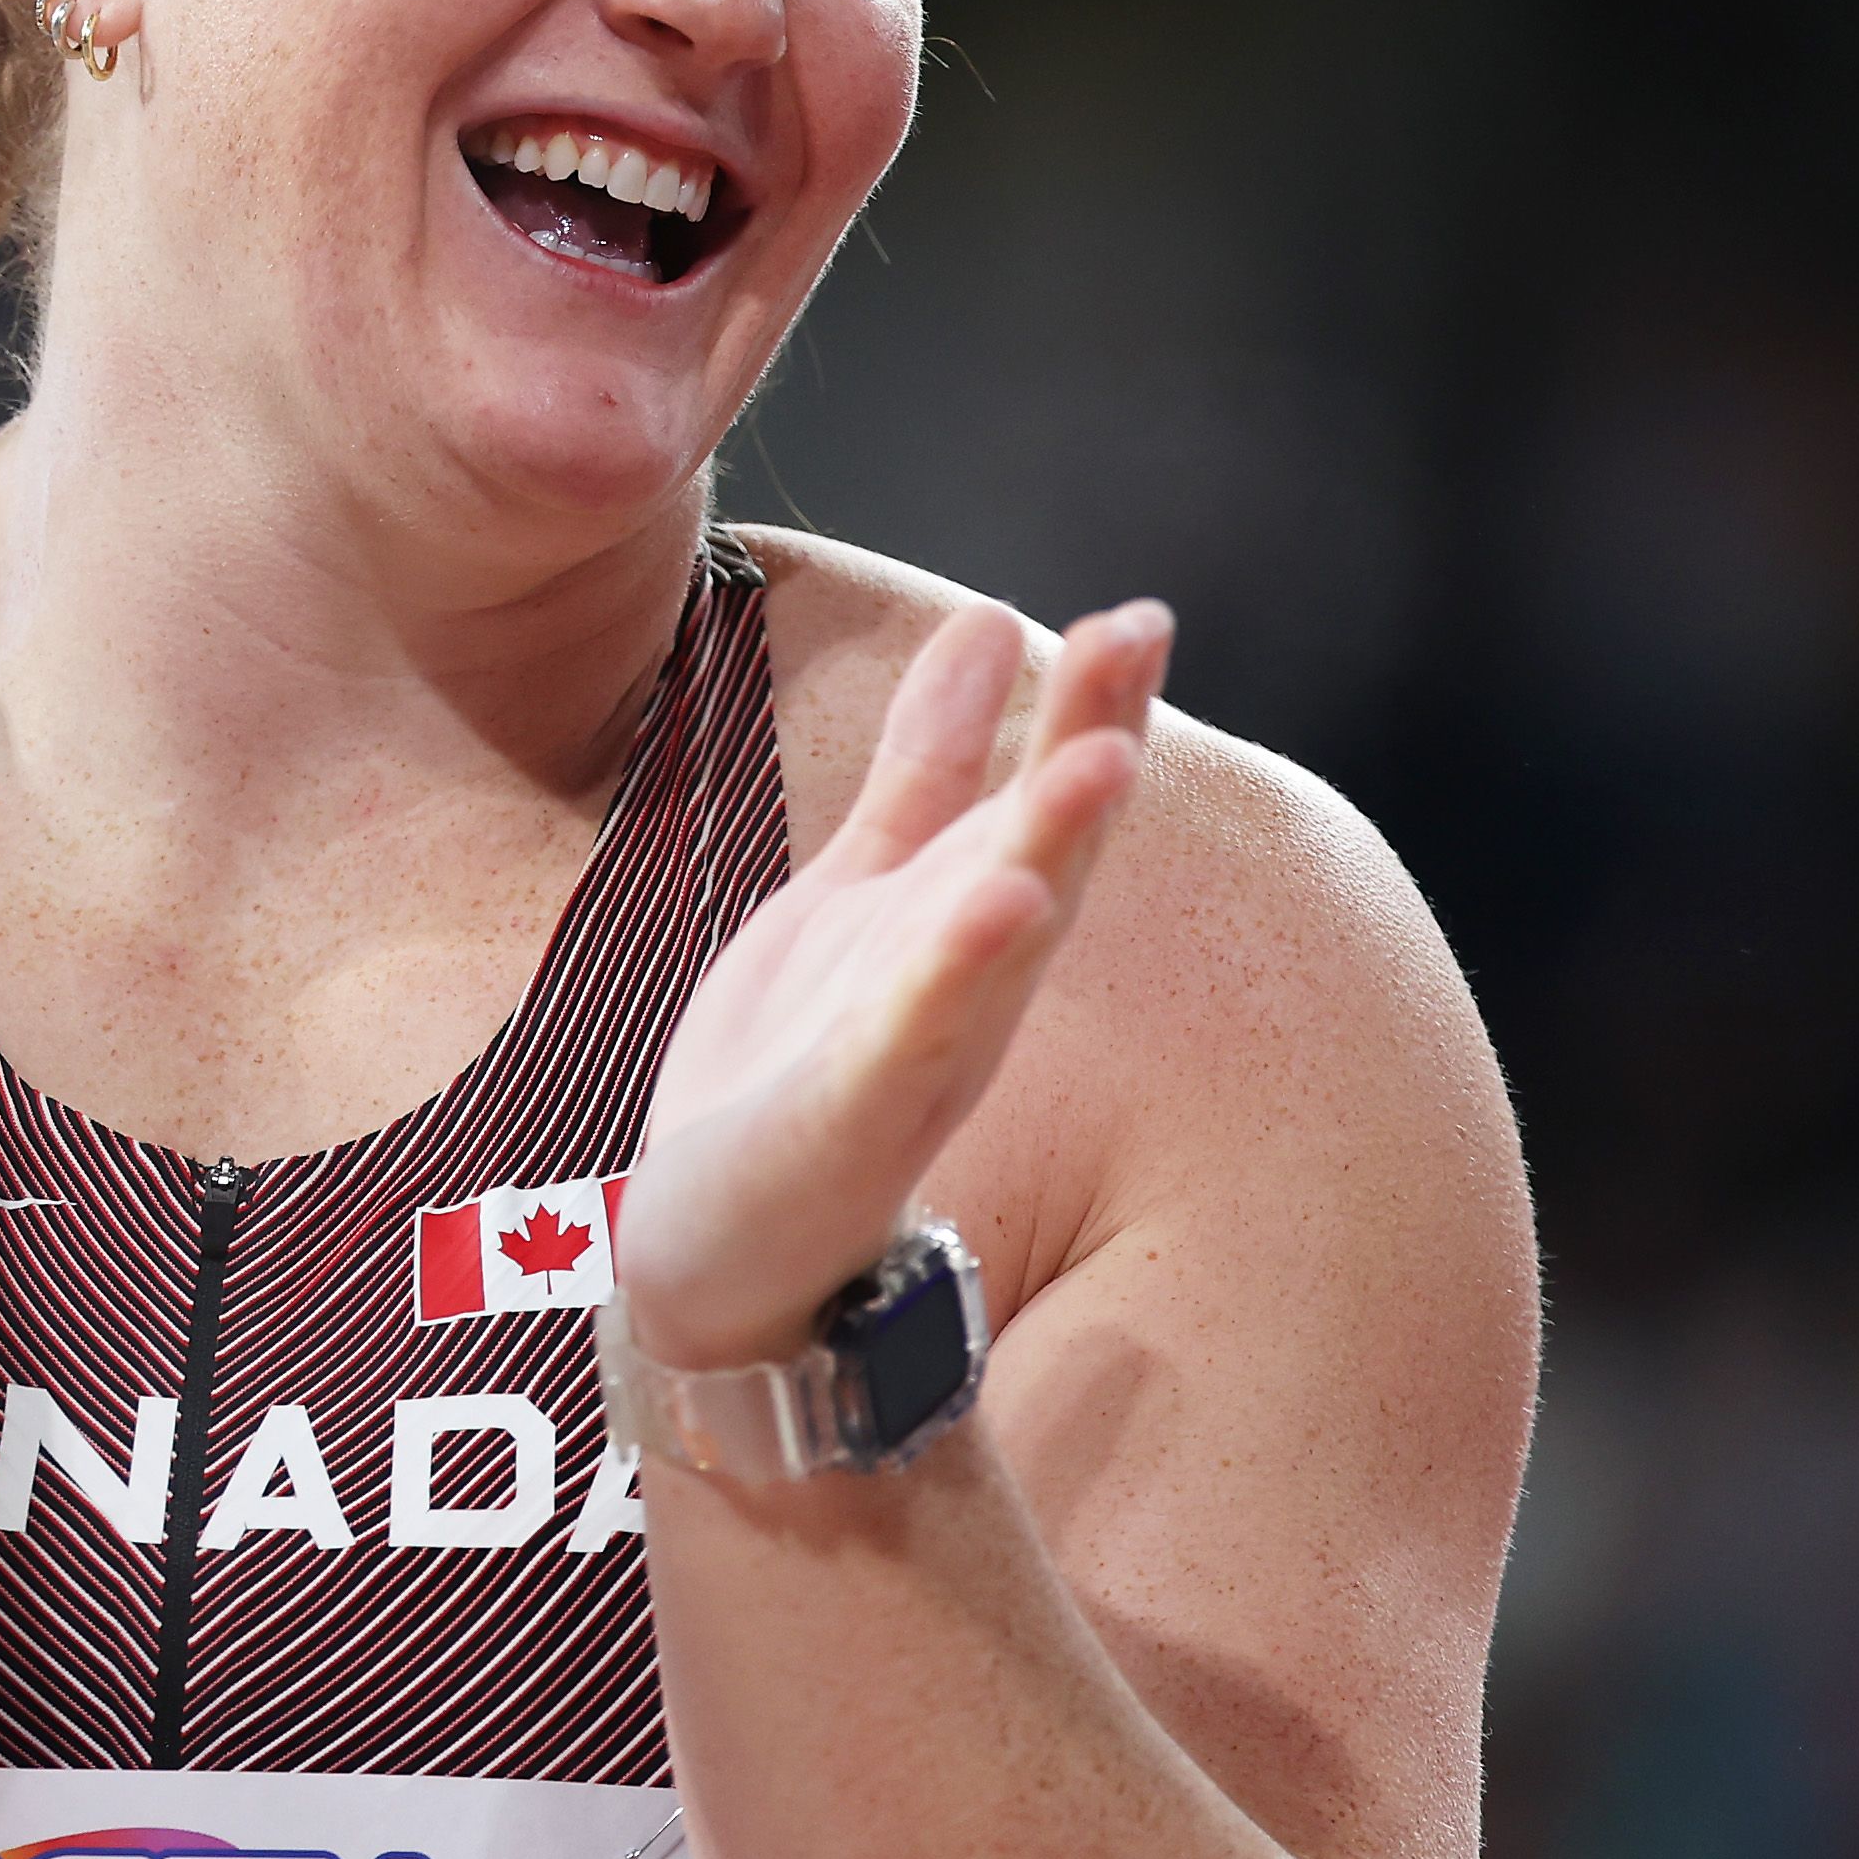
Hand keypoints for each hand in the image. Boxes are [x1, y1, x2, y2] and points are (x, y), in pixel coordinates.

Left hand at [615, 598, 1171, 1374]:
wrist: (717, 1247)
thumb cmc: (802, 1063)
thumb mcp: (864, 883)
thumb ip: (929, 765)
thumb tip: (991, 621)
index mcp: (965, 916)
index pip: (1042, 794)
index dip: (1092, 703)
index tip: (1140, 611)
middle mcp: (966, 981)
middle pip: (1043, 846)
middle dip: (1090, 743)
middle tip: (1140, 635)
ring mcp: (915, 1050)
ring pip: (998, 938)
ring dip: (1050, 849)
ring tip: (1097, 760)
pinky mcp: (852, 1117)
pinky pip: (912, 1034)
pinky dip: (955, 971)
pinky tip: (995, 904)